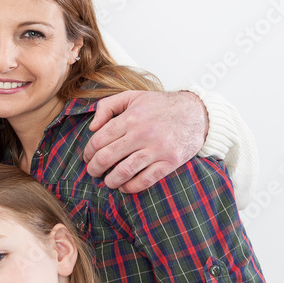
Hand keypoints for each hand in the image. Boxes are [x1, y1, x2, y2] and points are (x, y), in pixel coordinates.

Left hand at [83, 90, 209, 190]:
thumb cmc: (161, 105)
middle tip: (92, 172)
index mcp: (131, 117)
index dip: (88, 151)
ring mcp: (157, 149)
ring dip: (110, 180)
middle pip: (108, 156)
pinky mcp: (170, 162)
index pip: (100, 139)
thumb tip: (92, 127)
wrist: (196, 112)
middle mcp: (142, 133)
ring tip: (107, 181)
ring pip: (124, 171)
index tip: (87, 157)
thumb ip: (108, 105)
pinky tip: (124, 186)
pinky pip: (146, 180)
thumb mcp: (132, 96)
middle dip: (94, 168)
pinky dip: (131, 187)